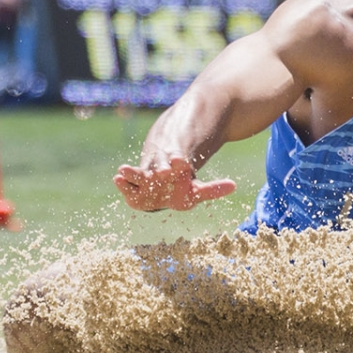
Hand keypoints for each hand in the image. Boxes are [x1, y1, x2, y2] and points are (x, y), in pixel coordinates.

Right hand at [115, 155, 234, 211]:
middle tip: (161, 171)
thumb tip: (234, 186)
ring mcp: (146, 177)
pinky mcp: (133, 187)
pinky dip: (123, 182)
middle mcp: (160, 170)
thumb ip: (212, 189)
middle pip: (158, 166)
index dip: (180, 162)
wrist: (160, 186)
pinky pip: (127, 184)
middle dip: (158, 169)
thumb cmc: (180, 190)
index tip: (181, 161)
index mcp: (177, 169)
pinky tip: (118, 179)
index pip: (179, 163)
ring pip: (139, 172)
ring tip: (122, 170)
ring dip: (133, 172)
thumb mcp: (196, 191)